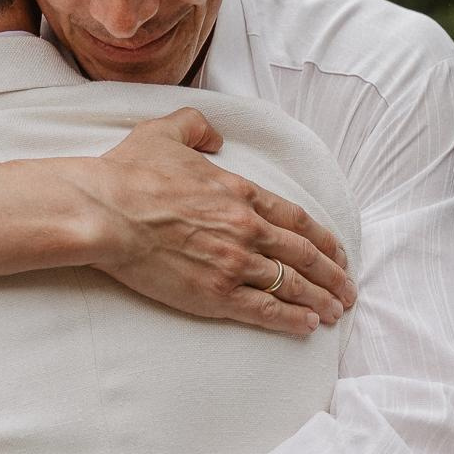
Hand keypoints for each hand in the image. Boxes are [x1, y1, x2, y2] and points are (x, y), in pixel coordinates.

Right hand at [79, 110, 355, 335]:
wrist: (106, 212)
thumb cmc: (129, 173)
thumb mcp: (164, 132)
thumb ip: (196, 127)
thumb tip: (215, 138)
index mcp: (240, 192)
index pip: (297, 219)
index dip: (323, 239)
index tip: (337, 253)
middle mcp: (246, 228)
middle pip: (304, 255)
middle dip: (332, 275)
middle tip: (347, 289)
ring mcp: (234, 263)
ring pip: (291, 285)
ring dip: (319, 300)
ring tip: (335, 312)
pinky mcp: (215, 294)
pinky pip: (264, 310)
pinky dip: (290, 319)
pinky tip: (308, 326)